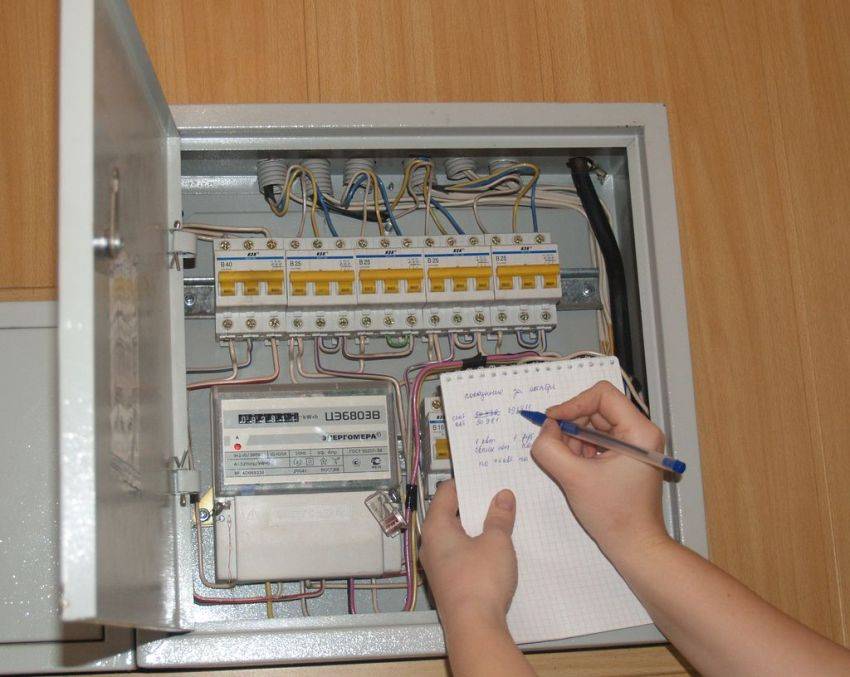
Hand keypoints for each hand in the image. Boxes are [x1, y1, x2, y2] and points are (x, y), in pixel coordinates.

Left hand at [420, 480, 516, 630]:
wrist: (473, 627)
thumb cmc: (480, 579)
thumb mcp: (496, 542)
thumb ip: (499, 517)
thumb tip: (502, 496)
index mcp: (436, 527)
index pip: (445, 492)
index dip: (465, 482)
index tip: (483, 475)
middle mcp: (430, 544)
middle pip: (449, 513)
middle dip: (472, 504)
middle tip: (495, 493)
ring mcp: (436, 565)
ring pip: (454, 535)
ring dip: (474, 526)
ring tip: (498, 517)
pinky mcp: (447, 581)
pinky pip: (458, 553)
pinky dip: (473, 544)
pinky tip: (493, 546)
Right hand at [530, 381, 668, 555]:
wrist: (635, 545)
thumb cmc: (614, 515)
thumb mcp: (573, 478)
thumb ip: (550, 448)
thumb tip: (545, 428)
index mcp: (639, 432)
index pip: (602, 395)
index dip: (573, 403)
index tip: (552, 421)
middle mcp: (641, 432)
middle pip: (596, 408)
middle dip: (571, 425)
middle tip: (555, 445)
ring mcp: (634, 444)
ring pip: (594, 424)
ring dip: (574, 439)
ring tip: (568, 463)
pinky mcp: (626, 456)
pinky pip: (597, 439)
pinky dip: (581, 449)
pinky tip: (576, 468)